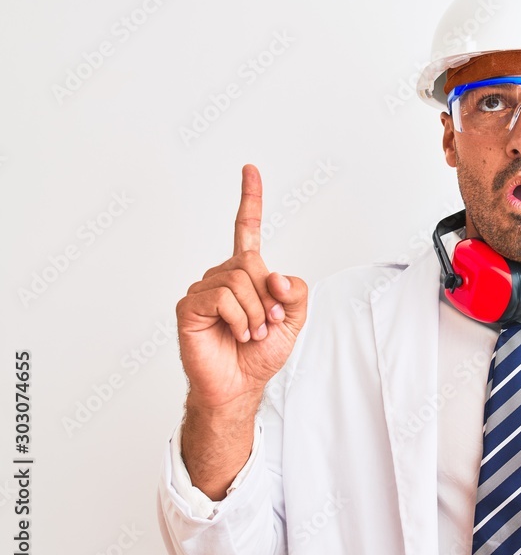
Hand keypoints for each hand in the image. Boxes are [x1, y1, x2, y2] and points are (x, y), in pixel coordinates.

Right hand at [175, 164, 307, 410]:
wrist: (239, 384)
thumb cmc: (261, 352)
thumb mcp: (293, 319)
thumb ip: (296, 292)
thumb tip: (277, 277)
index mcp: (246, 273)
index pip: (246, 229)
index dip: (249, 199)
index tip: (250, 169)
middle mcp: (222, 275)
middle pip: (252, 261)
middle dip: (268, 296)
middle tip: (267, 322)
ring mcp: (203, 289)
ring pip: (239, 280)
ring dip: (255, 312)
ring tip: (250, 332)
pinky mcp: (189, 306)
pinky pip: (222, 297)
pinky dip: (239, 318)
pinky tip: (236, 332)